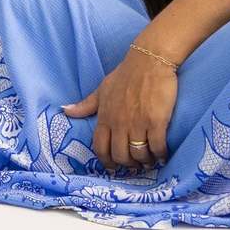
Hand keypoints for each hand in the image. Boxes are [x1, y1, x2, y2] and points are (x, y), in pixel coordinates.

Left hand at [61, 48, 177, 170]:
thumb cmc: (125, 74)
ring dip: (144, 162)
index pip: (100, 147)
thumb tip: (66, 110)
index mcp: (105, 116)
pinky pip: (157, 147)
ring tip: (150, 161)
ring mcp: (137, 123)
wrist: (149, 61)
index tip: (112, 168)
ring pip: (138, 155)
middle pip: (120, 156)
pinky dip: (160, 155)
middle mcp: (119, 123)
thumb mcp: (102, 89)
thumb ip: (86, 104)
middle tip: (134, 165)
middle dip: (127, 164)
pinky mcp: (156, 121)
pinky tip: (162, 155)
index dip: (106, 161)